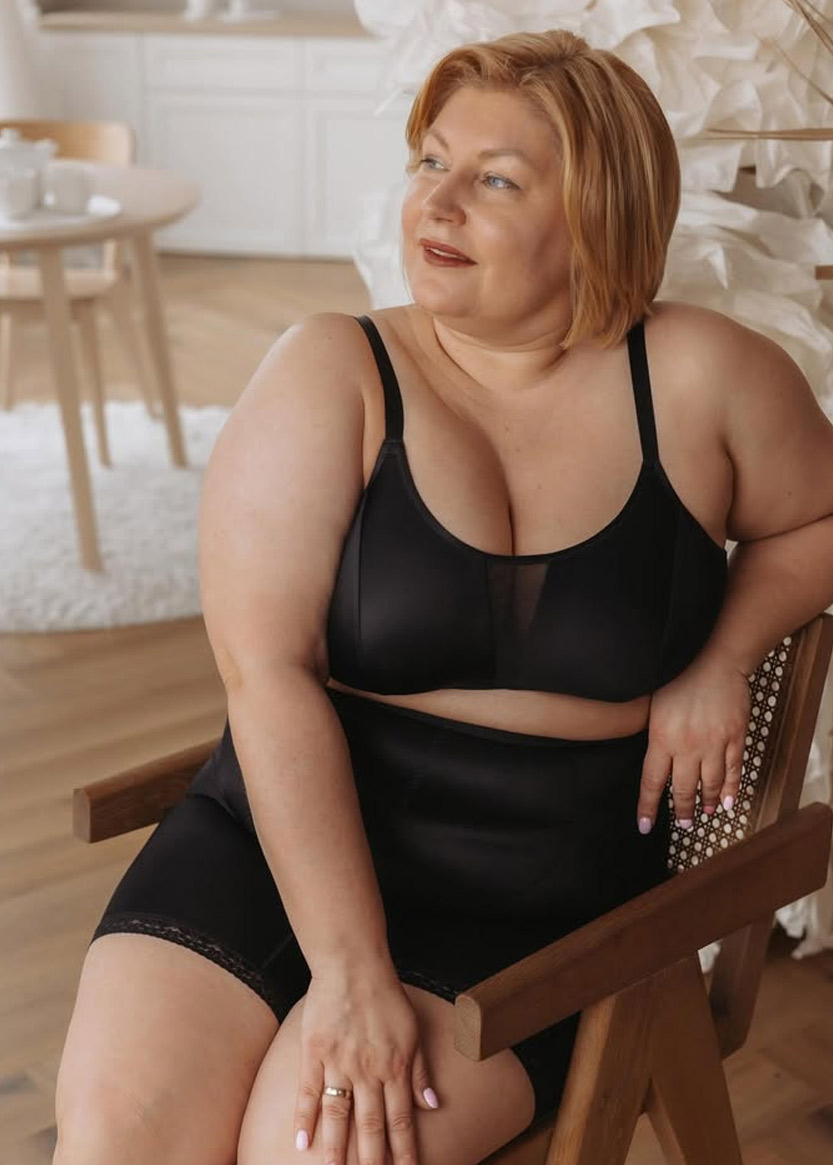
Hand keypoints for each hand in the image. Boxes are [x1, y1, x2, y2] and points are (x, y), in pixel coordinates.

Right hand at [294, 966, 438, 1164]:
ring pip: (339, 1115)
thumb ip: (420, 1071)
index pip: (401, 1120)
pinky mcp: (314, 1052)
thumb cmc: (386, 996)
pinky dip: (304, 1117)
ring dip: (337, 1150)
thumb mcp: (413, 1032)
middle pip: (370, 1125)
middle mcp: (368, 1071)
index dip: (404, 1152)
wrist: (353, 965)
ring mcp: (339, 1063)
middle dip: (373, 1161)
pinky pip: (308, 1090)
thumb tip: (432, 1105)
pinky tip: (301, 1141)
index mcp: (395, 1067)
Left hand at [637, 650, 750, 832]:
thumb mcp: (652, 704)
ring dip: (707, 802)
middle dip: (682, 810)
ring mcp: (714, 744)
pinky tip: (728, 802)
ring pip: (710, 784)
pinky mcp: (734, 738)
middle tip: (684, 824)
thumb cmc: (677, 677)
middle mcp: (687, 746)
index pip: (652, 782)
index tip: (646, 826)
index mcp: (662, 738)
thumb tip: (640, 751)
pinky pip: (733, 770)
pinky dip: (731, 789)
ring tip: (704, 814)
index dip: (648, 807)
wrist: (715, 661)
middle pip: (683, 789)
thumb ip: (648, 730)